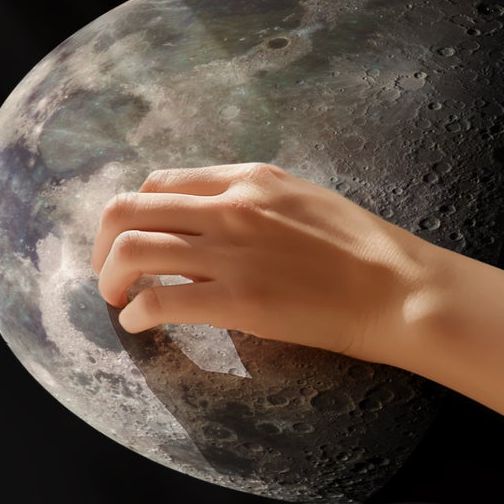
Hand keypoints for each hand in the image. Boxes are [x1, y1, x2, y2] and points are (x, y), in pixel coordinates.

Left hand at [91, 162, 440, 362]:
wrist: (399, 288)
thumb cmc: (361, 251)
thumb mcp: (302, 200)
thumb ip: (252, 204)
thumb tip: (207, 228)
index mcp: (248, 178)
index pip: (160, 183)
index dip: (135, 214)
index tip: (134, 240)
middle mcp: (231, 206)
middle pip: (129, 209)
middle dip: (104, 244)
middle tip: (109, 273)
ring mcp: (232, 252)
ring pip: (131, 249)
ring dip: (110, 278)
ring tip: (117, 300)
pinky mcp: (237, 300)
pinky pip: (159, 300)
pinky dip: (137, 314)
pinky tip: (141, 325)